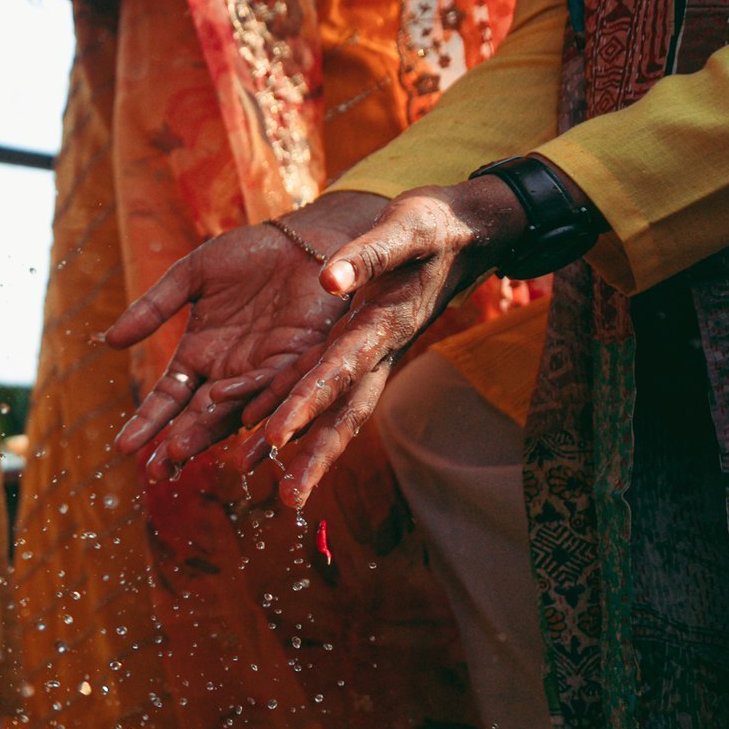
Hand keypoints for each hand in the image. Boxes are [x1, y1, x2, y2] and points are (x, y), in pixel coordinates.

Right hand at [106, 192, 388, 472]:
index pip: (169, 397)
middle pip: (197, 416)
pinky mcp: (299, 360)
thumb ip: (154, 308)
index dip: (148, 423)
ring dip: (209, 434)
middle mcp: (229, 371)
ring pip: (233, 411)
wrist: (305, 237)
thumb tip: (110, 342)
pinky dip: (257, 405)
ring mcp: (263, 370)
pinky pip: (275, 387)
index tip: (124, 447)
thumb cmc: (249, 253)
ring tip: (183, 454)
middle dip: (175, 443)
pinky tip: (239, 423)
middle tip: (153, 470)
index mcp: (200, 353)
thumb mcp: (191, 275)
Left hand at [256, 177, 529, 505]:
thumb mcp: (407, 228)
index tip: (275, 438)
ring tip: (261, 480)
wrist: (466, 232)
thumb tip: (329, 277)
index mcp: (385, 324)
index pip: (341, 370)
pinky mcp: (362, 346)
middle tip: (287, 502)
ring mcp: (372, 353)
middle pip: (345, 413)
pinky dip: (296, 410)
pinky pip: (326, 387)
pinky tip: (261, 433)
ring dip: (302, 446)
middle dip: (316, 456)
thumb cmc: (438, 225)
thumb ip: (371, 255)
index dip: (307, 403)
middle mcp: (378, 350)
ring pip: (336, 409)